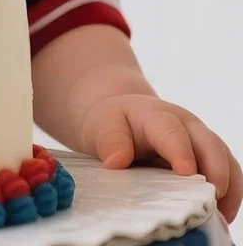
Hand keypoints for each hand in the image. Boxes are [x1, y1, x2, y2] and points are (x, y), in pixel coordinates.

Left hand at [81, 93, 241, 221]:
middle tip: (212, 199)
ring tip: (219, 216)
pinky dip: (229, 196)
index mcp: (157, 115)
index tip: (185, 171)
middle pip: (210, 144)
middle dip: (216, 171)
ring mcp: (200, 141)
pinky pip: (229, 175)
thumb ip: (110, 140)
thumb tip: (116, 162)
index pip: (172, 131)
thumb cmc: (113, 123)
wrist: (124, 118)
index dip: (180, 151)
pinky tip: (221, 216)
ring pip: (226, 160)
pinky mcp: (208, 159)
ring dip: (228, 188)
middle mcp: (186, 125)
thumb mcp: (102, 124)